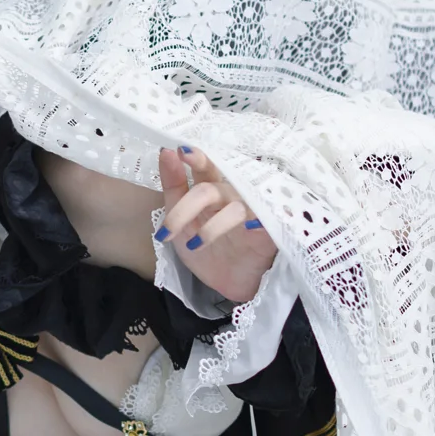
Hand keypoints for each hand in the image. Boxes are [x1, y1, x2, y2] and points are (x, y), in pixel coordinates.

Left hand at [157, 145, 277, 304]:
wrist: (226, 283)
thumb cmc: (204, 247)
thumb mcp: (180, 219)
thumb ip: (173, 187)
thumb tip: (165, 152)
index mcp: (211, 188)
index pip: (205, 167)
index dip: (197, 158)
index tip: (181, 152)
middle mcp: (232, 196)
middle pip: (211, 189)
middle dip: (187, 206)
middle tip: (169, 229)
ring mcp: (251, 212)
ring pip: (234, 208)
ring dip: (212, 227)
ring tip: (193, 246)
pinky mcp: (269, 231)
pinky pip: (265, 221)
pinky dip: (256, 223)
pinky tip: (249, 229)